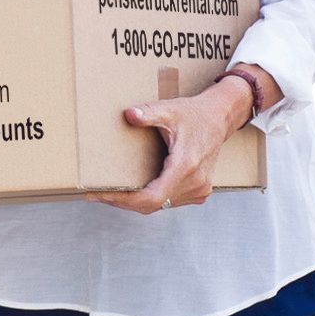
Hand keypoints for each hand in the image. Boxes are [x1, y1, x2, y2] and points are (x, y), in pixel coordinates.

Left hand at [85, 77, 252, 215]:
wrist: (220, 118)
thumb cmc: (194, 113)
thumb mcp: (170, 109)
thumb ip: (148, 113)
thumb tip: (128, 115)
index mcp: (186, 166)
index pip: (151, 197)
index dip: (124, 200)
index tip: (100, 194)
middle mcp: (194, 183)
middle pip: (152, 205)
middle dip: (122, 202)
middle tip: (95, 194)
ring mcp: (198, 190)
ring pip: (160, 206)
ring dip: (134, 202)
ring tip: (108, 193)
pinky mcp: (199, 191)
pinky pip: (169, 202)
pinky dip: (149, 199)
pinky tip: (132, 190)